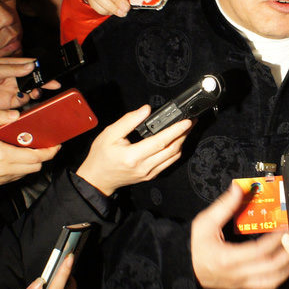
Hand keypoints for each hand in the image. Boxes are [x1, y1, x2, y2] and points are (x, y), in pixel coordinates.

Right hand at [0, 110, 59, 184]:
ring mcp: (3, 177)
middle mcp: (5, 169)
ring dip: (33, 162)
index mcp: (3, 154)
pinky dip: (23, 167)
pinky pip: (18, 176)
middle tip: (46, 145)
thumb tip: (16, 115)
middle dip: (44, 156)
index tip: (56, 145)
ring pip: (29, 172)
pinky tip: (18, 157)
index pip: (35, 157)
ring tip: (32, 150)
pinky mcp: (0, 182)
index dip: (49, 151)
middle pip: (36, 166)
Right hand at [75, 105, 190, 195]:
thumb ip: (128, 121)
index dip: (175, 131)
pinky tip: (177, 142)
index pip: (160, 142)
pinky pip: (169, 163)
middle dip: (184, 134)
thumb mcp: (110, 134)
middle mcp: (144, 167)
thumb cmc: (101, 156)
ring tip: (186, 130)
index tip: (186, 122)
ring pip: (173, 157)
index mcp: (133, 156)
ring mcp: (149, 173)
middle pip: (171, 150)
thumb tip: (146, 110)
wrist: (97, 179)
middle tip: (191, 122)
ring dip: (182, 142)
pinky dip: (175, 152)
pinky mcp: (151, 176)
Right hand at [190, 184, 288, 288]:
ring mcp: (242, 283)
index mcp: (227, 258)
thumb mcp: (204, 223)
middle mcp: (237, 274)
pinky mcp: (245, 286)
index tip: (284, 227)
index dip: (275, 239)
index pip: (259, 251)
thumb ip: (223, 206)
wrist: (188, 270)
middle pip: (271, 267)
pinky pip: (268, 284)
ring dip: (288, 266)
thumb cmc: (198, 247)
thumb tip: (238, 188)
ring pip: (273, 280)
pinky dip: (281, 274)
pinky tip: (286, 262)